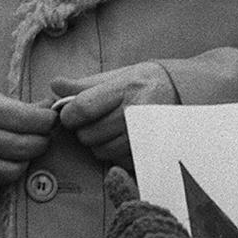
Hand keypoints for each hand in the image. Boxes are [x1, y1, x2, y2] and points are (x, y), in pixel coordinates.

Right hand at [0, 77, 55, 190]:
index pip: (30, 120)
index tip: (49, 118)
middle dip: (42, 140)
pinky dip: (7, 171)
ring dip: (25, 159)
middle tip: (40, 133)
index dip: (47, 120)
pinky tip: (4, 159)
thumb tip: (44, 109)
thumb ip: (9, 102)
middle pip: (28, 147)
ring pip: (16, 168)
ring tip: (21, 147)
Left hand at [51, 62, 177, 168]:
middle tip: (98, 121)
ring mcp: (143, 136)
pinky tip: (125, 140)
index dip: (68, 115)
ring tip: (113, 129)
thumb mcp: (116, 76)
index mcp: (124, 89)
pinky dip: (116, 154)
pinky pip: (117, 162)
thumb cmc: (144, 83)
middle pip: (87, 135)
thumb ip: (84, 84)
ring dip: (100, 144)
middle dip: (85, 130)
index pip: (81, 109)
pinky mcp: (150, 153)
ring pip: (101, 151)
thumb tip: (54, 84)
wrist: (183, 93)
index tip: (71, 114)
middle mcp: (134, 113)